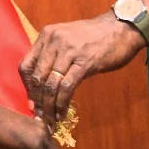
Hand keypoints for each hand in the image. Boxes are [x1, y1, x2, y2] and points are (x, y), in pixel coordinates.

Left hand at [19, 13, 144, 127]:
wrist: (122, 28)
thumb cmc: (95, 36)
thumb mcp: (67, 38)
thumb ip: (53, 54)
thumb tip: (43, 82)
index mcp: (47, 35)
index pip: (26, 66)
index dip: (27, 88)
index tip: (32, 103)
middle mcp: (54, 41)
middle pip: (37, 77)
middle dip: (37, 101)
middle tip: (40, 117)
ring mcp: (69, 51)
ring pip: (50, 84)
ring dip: (49, 106)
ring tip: (50, 119)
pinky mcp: (85, 62)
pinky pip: (67, 86)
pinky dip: (62, 103)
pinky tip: (62, 113)